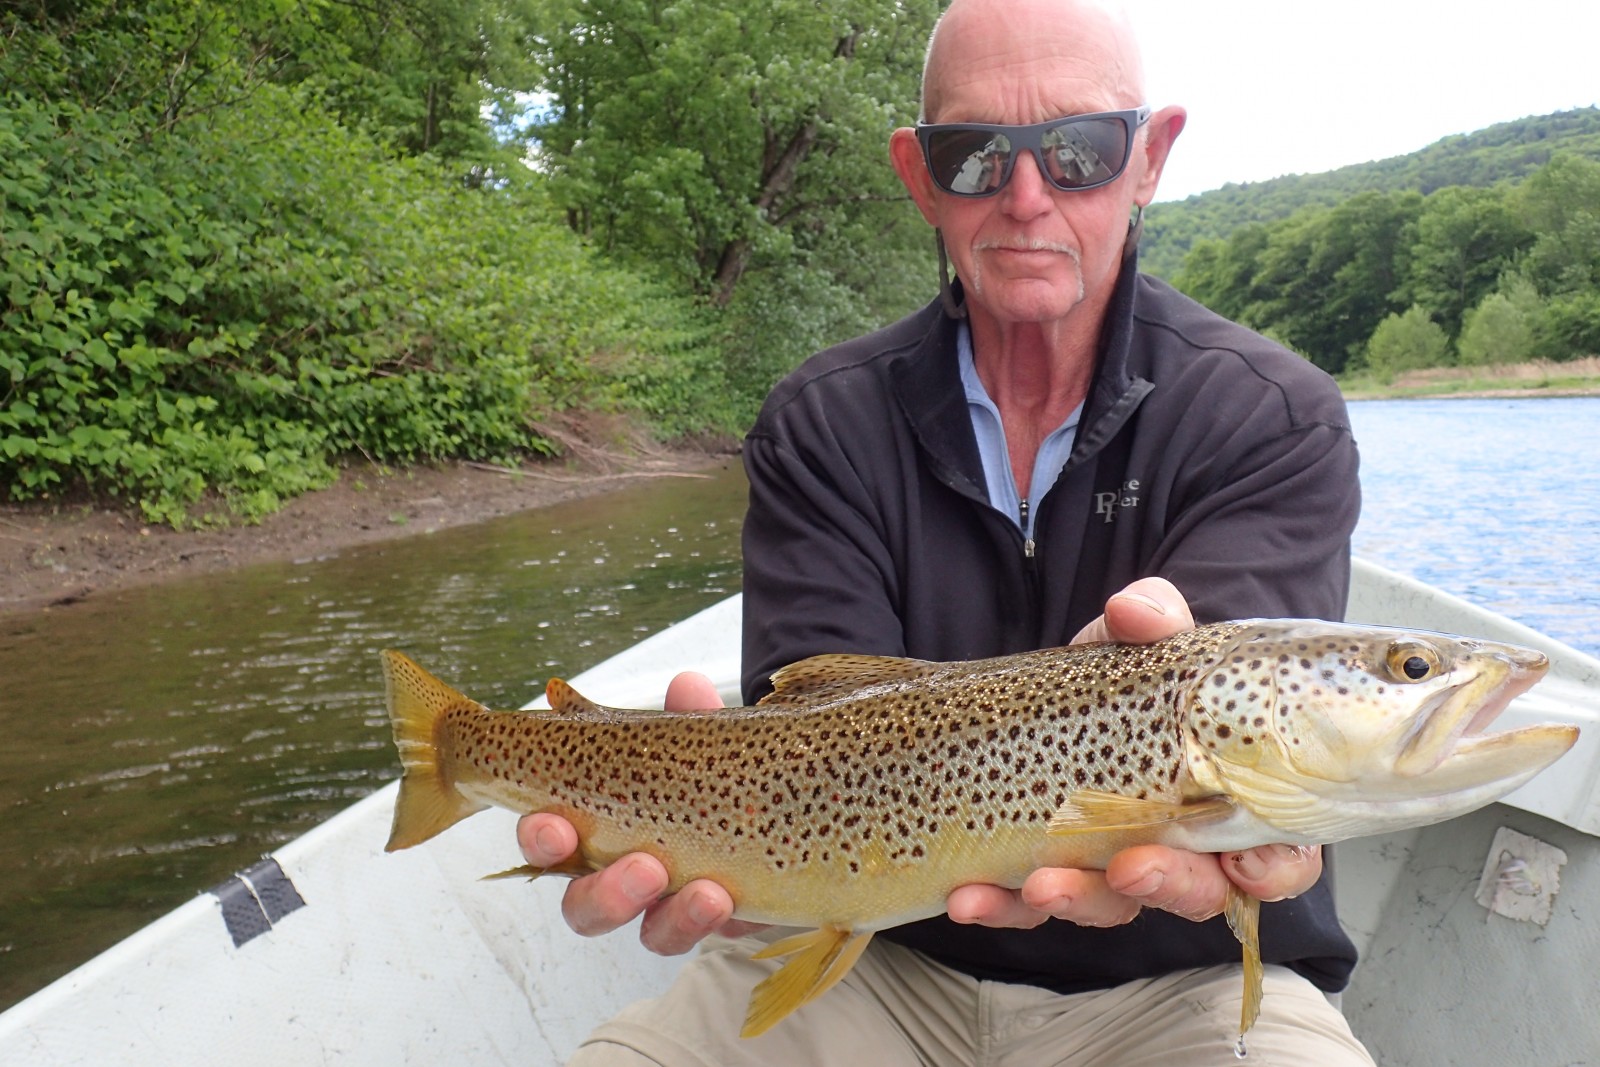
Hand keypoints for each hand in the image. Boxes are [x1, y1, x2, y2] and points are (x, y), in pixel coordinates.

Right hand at [515, 672, 766, 955]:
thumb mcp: (700, 742)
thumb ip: (690, 719)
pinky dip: (713, 921)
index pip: (550, 843)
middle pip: (585, 907)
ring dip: (671, 916)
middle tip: (643, 867)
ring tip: (705, 892)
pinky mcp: (714, 922)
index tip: (553, 826)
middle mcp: (622, 877)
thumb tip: (686, 687)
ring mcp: (667, 907)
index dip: (542, 840)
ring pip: (648, 933)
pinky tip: (728, 899)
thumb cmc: (708, 775)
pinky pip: (706, 936)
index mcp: (597, 828)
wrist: (770, 812)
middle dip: (605, 894)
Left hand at [947, 577, 1323, 929]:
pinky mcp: (1052, 875)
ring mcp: (1116, 867)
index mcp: (1235, 798)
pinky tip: (968, 896)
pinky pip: (1031, 906)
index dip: (1273, 870)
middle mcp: (1184, 847)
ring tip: (1039, 885)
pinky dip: (1001, 905)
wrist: (1049, 693)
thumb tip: (1135, 610)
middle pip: (1199, 892)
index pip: (1281, 855)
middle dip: (1168, 886)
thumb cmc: (1126, 675)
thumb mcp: (1141, 643)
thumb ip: (1153, 621)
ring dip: (1077, 901)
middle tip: (1133, 870)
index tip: (1248, 866)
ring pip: (1112, 906)